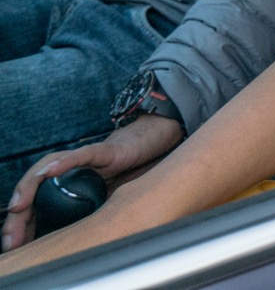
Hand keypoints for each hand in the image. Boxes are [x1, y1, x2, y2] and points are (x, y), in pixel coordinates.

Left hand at [3, 115, 183, 251]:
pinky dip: (62, 163)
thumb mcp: (95, 206)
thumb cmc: (116, 177)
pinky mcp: (97, 151)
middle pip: (31, 189)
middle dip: (18, 214)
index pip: (32, 206)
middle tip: (11, 236)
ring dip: (28, 187)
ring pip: (44, 170)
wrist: (141, 150)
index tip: (13, 244)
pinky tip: (49, 172)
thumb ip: (79, 220)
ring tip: (19, 206)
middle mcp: (62, 172)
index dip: (19, 225)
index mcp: (59, 188)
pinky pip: (77, 156)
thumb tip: (66, 247)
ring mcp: (77, 161)